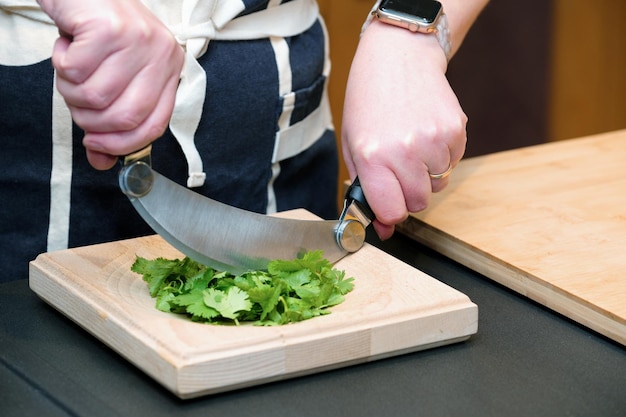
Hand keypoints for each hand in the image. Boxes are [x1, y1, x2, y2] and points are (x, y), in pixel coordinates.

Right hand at [38, 0, 183, 168]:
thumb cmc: (99, 32)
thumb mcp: (115, 75)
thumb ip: (111, 119)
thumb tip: (101, 161)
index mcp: (169, 68)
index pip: (155, 125)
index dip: (123, 143)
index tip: (97, 147)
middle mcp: (161, 54)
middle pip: (126, 116)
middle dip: (91, 121)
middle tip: (78, 103)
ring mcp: (138, 39)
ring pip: (95, 96)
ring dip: (71, 90)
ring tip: (72, 67)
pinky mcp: (109, 27)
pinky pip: (75, 70)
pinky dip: (61, 63)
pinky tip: (68, 45)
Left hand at [342, 20, 466, 239]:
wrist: (399, 57)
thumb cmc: (370, 101)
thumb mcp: (354, 145)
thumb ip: (365, 189)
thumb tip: (384, 229)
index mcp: (373, 157)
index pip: (392, 211)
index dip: (390, 213)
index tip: (388, 203)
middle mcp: (405, 151)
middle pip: (418, 202)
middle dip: (408, 192)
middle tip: (398, 166)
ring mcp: (434, 140)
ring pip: (438, 184)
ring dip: (426, 173)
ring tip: (411, 142)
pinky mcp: (456, 129)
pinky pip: (453, 162)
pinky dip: (441, 155)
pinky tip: (426, 131)